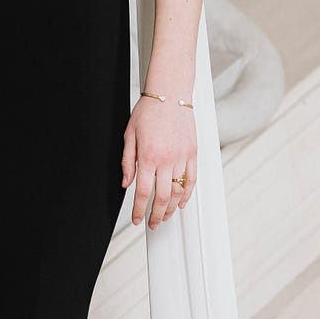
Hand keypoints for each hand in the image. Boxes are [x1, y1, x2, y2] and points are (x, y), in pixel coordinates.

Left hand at [122, 95, 196, 228]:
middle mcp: (166, 160)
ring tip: (166, 216)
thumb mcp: (129, 135)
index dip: (138, 209)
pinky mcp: (193, 153)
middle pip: (162, 197)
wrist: (170, 94)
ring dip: (172, 208)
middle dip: (156, 215)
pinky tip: (182, 202)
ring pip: (178, 191)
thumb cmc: (148, 111)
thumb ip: (127, 162)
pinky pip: (192, 179)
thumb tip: (126, 183)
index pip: (142, 192)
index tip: (136, 219)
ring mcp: (181, 157)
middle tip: (153, 224)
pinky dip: (188, 193)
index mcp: (147, 157)